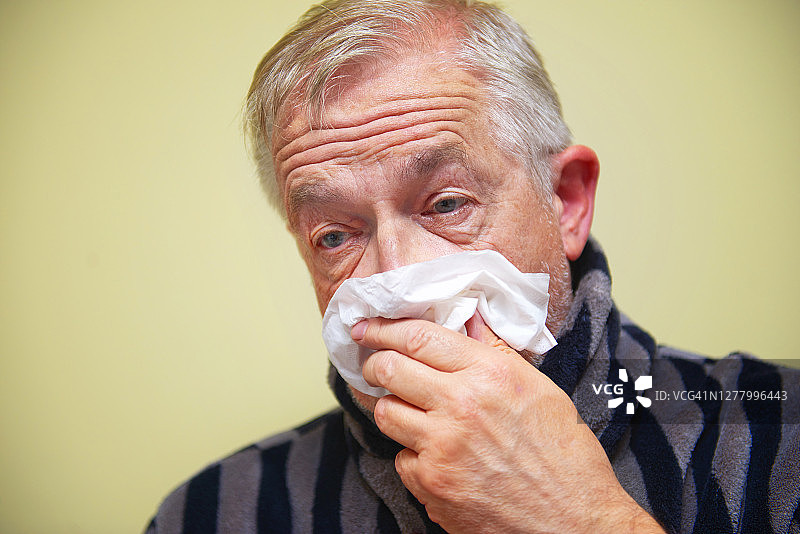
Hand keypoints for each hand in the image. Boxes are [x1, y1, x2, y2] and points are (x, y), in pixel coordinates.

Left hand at [353, 316, 664, 532]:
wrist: (574, 523)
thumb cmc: (565, 456)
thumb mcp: (540, 390)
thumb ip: (496, 353)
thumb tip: (468, 321)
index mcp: (490, 374)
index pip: (419, 337)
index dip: (385, 328)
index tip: (369, 327)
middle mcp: (460, 405)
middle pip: (389, 369)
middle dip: (375, 363)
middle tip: (376, 365)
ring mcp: (441, 448)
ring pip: (385, 412)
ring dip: (393, 408)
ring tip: (413, 412)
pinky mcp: (431, 485)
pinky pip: (401, 458)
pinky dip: (413, 455)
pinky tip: (438, 457)